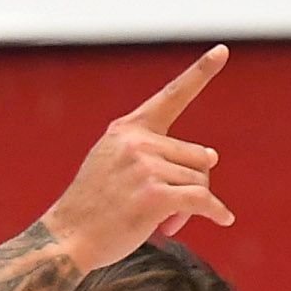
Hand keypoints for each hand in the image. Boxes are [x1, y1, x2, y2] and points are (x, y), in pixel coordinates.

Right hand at [42, 49, 235, 268]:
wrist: (66, 239)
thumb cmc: (92, 208)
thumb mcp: (113, 166)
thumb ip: (157, 155)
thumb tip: (212, 157)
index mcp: (126, 131)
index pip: (171, 98)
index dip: (200, 73)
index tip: (222, 51)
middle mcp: (136, 142)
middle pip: (197, 156)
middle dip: (192, 184)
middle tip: (171, 209)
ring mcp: (145, 167)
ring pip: (200, 182)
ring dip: (191, 207)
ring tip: (164, 222)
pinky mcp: (154, 195)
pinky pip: (203, 200)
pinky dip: (216, 212)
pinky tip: (224, 219)